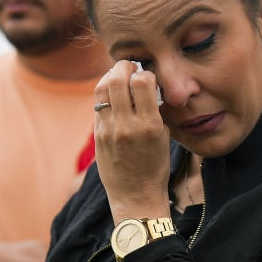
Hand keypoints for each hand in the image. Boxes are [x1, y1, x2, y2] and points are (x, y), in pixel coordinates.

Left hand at [94, 61, 171, 221]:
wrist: (135, 195)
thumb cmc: (155, 166)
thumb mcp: (163, 136)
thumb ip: (154, 109)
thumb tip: (145, 84)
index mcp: (149, 125)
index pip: (142, 81)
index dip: (145, 73)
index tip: (147, 76)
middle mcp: (126, 126)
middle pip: (117, 79)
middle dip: (124, 66)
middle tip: (129, 66)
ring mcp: (108, 130)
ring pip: (102, 89)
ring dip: (110, 76)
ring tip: (118, 77)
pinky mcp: (97, 135)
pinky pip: (98, 105)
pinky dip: (104, 95)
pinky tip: (112, 96)